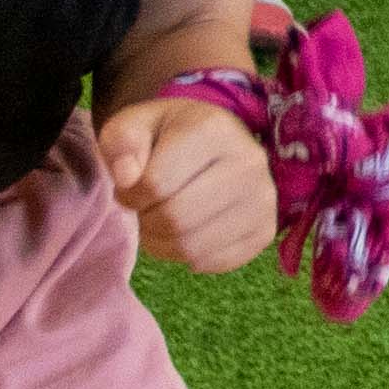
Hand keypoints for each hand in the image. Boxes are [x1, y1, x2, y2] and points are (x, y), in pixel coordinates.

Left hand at [100, 94, 279, 273]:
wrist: (212, 143)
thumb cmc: (166, 136)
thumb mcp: (134, 126)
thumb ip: (122, 144)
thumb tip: (127, 179)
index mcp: (214, 129)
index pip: (155, 185)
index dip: (130, 195)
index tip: (131, 188)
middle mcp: (249, 162)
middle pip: (176, 219)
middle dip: (146, 222)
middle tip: (145, 210)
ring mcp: (264, 198)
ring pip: (193, 248)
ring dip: (163, 244)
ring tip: (162, 223)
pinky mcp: (266, 230)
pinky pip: (214, 262)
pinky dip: (190, 258)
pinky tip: (187, 234)